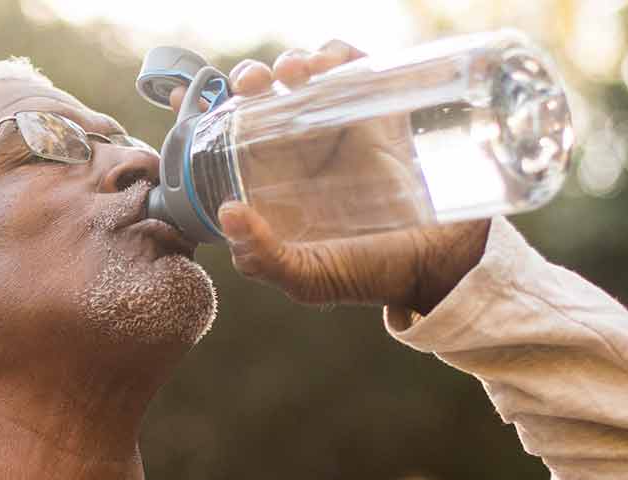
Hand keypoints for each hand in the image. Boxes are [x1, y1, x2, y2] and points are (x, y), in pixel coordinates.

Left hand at [171, 41, 489, 314]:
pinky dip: (335, 54)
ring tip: (294, 74)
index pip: (228, 135)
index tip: (189, 95)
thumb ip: (263, 258)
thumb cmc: (368, 273)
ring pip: (303, 73)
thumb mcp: (308, 278)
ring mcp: (338, 125)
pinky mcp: (377, 109)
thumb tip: (227, 213)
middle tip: (250, 85)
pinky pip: (351, 66)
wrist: (438, 263)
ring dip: (289, 61)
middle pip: (262, 94)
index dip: (206, 109)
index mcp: (271, 181)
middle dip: (249, 77)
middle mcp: (299, 148)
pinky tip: (326, 66)